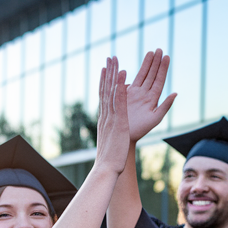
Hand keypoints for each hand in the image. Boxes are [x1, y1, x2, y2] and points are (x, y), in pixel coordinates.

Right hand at [94, 57, 129, 173]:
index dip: (104, 82)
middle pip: (106, 90)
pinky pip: (119, 101)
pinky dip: (120, 87)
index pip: (104, 97)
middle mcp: (106, 116)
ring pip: (111, 92)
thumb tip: (114, 130)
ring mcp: (111, 118)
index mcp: (106, 120)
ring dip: (114, 75)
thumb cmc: (111, 159)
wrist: (106, 169)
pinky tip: (123, 75)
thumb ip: (113, 132)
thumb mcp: (112, 142)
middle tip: (109, 57)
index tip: (105, 69)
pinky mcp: (118, 122)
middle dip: (108, 73)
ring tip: (115, 60)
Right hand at [126, 49, 175, 141]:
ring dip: (147, 63)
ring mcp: (135, 93)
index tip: (166, 56)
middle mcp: (145, 93)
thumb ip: (165, 106)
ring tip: (151, 51)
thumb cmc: (141, 129)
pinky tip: (135, 60)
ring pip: (142, 74)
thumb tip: (175, 93)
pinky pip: (128, 79)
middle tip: (160, 49)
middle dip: (156, 62)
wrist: (124, 135)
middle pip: (152, 74)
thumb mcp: (155, 118)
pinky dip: (131, 70)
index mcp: (153, 98)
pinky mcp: (124, 94)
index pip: (159, 79)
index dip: (163, 68)